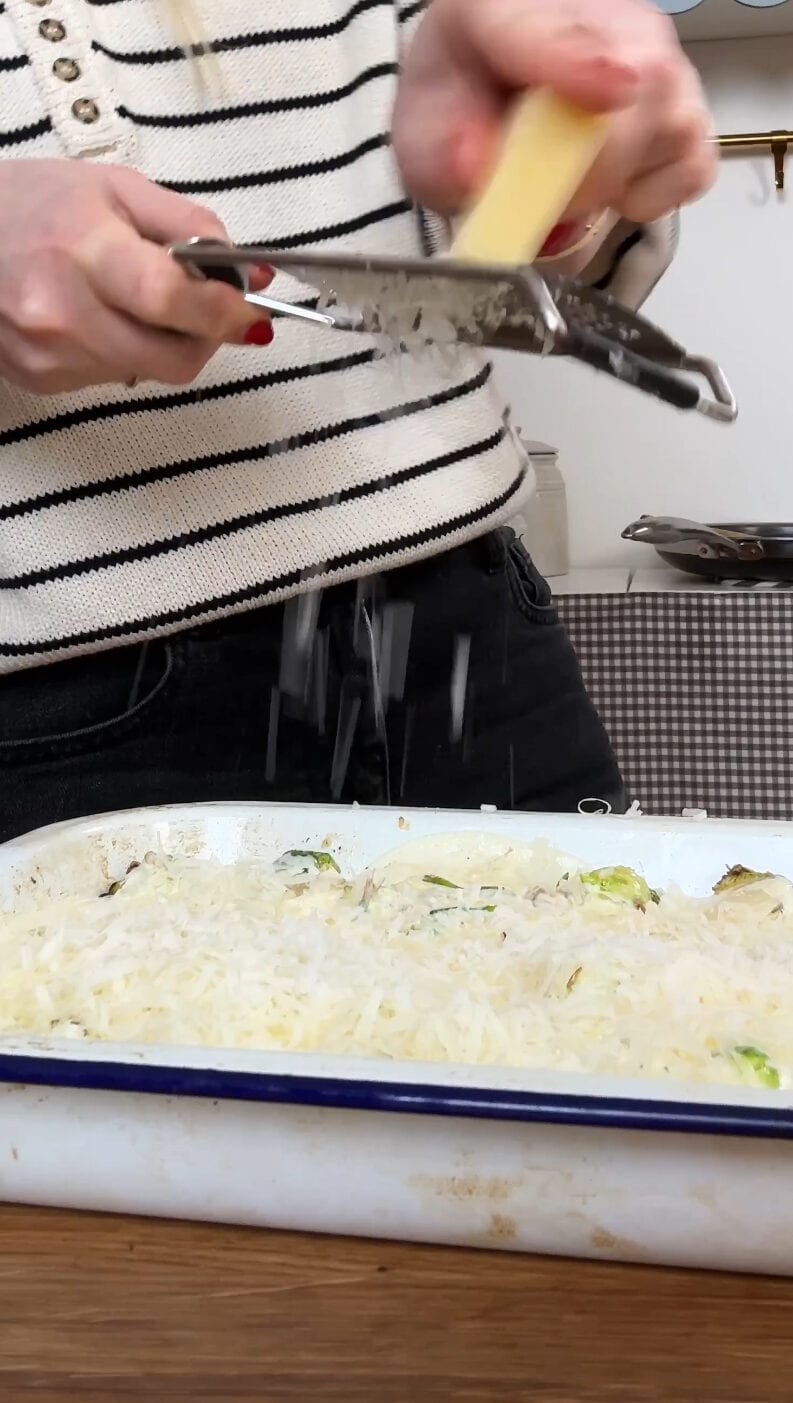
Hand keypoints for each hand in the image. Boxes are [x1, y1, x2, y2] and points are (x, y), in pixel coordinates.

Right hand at [0, 160, 271, 395]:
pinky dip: (126, 351)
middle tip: (209, 309)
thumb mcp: (116, 188)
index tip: (250, 309)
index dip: (223, 311)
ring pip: (148, 372)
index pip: (171, 298)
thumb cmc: (33, 203)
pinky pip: (113, 378)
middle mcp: (63, 311)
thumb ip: (191, 226)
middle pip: (172, 358)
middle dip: (205, 338)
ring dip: (163, 343)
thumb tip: (251, 273)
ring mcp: (50, 353)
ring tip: (136, 299)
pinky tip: (99, 316)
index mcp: (84, 249)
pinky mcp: (42, 379)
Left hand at [394, 0, 715, 226]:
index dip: (577, 61)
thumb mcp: (426, 137)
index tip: (606, 90)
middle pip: (630, 90)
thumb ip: (443, 151)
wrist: (489, 113)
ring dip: (613, 184)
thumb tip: (476, 167)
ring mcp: (659, 56)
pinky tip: (610, 182)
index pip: (547, 28)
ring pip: (669, 132)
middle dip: (584, 171)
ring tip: (565, 178)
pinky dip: (651, 197)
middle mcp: (604, 11)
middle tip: (539, 197)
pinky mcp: (689, 110)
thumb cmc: (462, 117)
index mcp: (507, 1)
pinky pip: (693, 168)